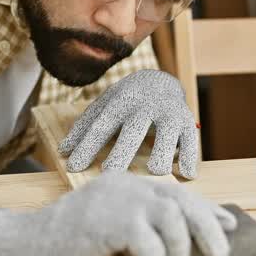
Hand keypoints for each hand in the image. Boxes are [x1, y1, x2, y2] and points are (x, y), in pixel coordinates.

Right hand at [0, 173, 234, 255]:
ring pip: (172, 220)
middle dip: (207, 229)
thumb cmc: (61, 245)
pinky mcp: (104, 222)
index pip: (177, 193)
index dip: (207, 210)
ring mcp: (114, 201)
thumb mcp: (107, 231)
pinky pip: (147, 243)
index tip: (229, 225)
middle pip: (182, 201)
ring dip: (179, 252)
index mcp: (125, 185)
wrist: (18, 246)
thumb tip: (184, 246)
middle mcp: (124, 186)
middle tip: (217, 255)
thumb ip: (140, 229)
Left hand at [59, 69, 199, 178]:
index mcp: (120, 102)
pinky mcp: (187, 122)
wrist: (159, 80)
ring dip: (162, 151)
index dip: (87, 145)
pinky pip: (191, 139)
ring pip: (167, 132)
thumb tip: (64, 151)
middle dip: (122, 151)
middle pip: (133, 130)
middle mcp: (145, 106)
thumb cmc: (126, 102)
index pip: (101, 125)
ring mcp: (168, 113)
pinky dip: (190, 156)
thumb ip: (85, 126)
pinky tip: (187, 174)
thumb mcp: (104, 106)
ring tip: (155, 171)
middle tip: (110, 173)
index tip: (74, 166)